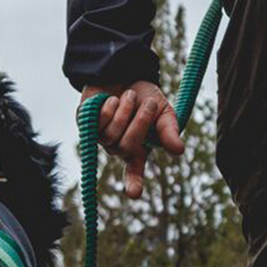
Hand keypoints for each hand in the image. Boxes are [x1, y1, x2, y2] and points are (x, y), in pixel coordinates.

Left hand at [79, 81, 184, 199]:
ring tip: (130, 95)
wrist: (125, 72)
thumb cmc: (146, 97)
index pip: (134, 172)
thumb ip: (169, 130)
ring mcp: (101, 137)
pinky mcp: (87, 125)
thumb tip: (179, 151)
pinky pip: (98, 123)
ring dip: (125, 110)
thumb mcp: (164, 113)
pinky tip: (112, 100)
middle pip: (127, 146)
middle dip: (140, 122)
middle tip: (148, 104)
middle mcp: (118, 148)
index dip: (134, 183)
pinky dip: (110, 107)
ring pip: (111, 134)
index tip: (134, 194)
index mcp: (138, 150)